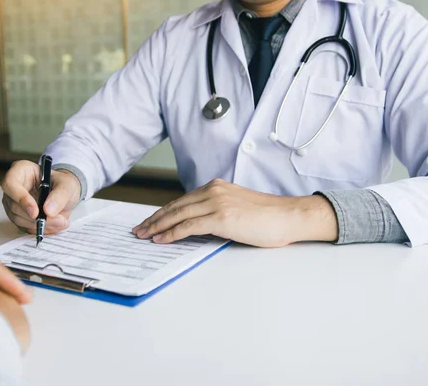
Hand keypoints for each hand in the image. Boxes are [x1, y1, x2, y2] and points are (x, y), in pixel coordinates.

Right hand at [1, 160, 80, 234]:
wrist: (65, 194)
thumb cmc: (63, 183)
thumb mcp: (67, 185)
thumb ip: (60, 196)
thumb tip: (48, 211)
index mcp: (21, 170)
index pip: (10, 184)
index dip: (21, 199)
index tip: (36, 212)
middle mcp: (13, 187)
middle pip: (14, 205)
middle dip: (36, 217)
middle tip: (58, 220)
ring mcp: (14, 202)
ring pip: (18, 219)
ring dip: (39, 225)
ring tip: (60, 222)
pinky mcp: (19, 216)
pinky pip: (25, 227)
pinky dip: (40, 229)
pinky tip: (54, 226)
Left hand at [132, 178, 337, 246]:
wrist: (288, 216)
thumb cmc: (267, 217)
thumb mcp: (236, 207)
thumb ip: (216, 210)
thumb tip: (196, 225)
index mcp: (216, 187)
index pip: (182, 201)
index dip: (163, 212)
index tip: (150, 221)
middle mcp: (213, 190)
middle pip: (175, 206)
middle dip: (154, 219)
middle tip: (139, 230)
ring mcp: (216, 202)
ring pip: (178, 215)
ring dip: (157, 227)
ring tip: (144, 236)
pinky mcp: (221, 217)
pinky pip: (189, 226)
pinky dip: (172, 233)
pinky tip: (161, 240)